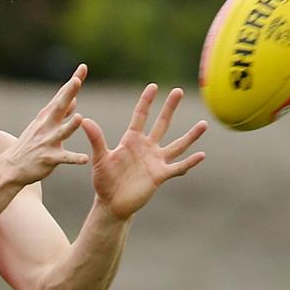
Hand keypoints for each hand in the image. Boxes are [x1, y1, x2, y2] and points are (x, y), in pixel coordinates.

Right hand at [1, 64, 90, 184]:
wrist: (11, 167)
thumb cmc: (31, 144)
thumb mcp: (44, 125)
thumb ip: (61, 113)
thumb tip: (74, 99)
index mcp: (47, 116)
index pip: (62, 95)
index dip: (73, 82)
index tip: (83, 67)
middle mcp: (47, 126)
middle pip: (59, 107)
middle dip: (68, 94)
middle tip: (77, 80)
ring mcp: (47, 142)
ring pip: (61, 132)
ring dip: (70, 125)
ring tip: (80, 117)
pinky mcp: (49, 158)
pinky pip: (64, 158)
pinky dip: (74, 159)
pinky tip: (85, 159)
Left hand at [82, 84, 207, 219]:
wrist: (111, 203)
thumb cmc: (104, 180)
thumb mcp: (100, 158)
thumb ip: (96, 139)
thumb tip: (84, 120)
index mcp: (131, 140)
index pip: (140, 116)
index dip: (146, 102)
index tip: (153, 86)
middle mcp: (146, 147)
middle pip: (162, 124)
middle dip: (169, 108)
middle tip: (179, 91)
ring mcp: (155, 161)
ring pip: (177, 145)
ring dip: (191, 136)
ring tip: (204, 124)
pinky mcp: (160, 176)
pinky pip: (178, 167)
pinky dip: (190, 162)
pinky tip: (201, 155)